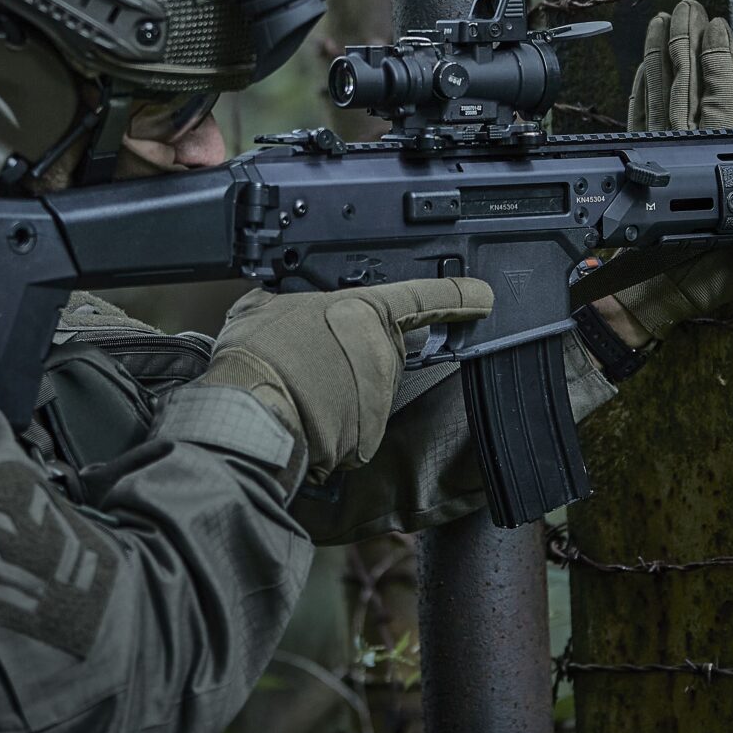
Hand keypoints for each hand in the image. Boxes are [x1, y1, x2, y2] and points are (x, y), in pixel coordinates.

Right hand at [201, 278, 491, 481]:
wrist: (249, 414)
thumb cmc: (259, 357)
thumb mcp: (264, 306)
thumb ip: (289, 300)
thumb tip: (283, 303)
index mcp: (364, 311)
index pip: (423, 297)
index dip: (457, 295)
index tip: (483, 297)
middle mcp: (382, 351)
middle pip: (382, 350)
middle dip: (352, 356)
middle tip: (307, 360)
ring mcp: (380, 396)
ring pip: (365, 391)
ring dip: (337, 392)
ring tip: (295, 388)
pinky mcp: (370, 437)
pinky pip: (355, 428)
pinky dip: (332, 426)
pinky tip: (302, 416)